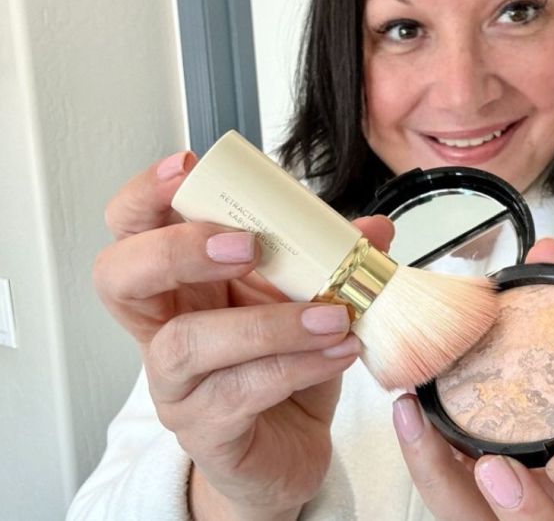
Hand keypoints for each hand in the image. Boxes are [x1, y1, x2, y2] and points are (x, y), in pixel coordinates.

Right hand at [94, 151, 393, 520]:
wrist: (290, 445)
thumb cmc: (284, 367)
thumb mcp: (306, 301)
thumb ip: (332, 261)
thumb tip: (375, 230)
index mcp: (181, 284)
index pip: (132, 229)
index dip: (145, 195)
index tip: (186, 165)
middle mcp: (163, 330)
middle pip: (119, 276)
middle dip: (178, 249)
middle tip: (248, 245)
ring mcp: (176, 384)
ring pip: (188, 341)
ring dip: (268, 322)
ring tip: (332, 313)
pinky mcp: (205, 430)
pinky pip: (240, 392)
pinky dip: (297, 364)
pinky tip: (338, 351)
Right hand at [392, 238, 553, 519]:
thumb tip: (546, 248)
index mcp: (506, 491)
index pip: (448, 486)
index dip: (420, 456)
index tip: (404, 406)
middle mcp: (528, 515)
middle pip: (469, 516)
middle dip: (441, 477)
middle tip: (429, 426)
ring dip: (515, 502)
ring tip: (500, 468)